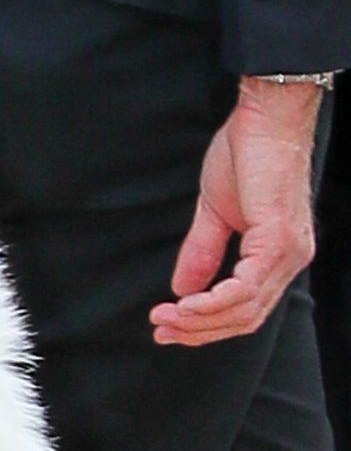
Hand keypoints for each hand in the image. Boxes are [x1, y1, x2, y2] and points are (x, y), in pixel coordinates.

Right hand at [153, 80, 322, 346]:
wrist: (266, 119)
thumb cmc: (246, 154)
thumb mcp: (216, 210)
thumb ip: (202, 250)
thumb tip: (181, 289)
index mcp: (279, 255)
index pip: (247, 308)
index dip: (207, 325)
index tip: (167, 326)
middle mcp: (291, 260)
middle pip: (247, 318)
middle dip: (200, 331)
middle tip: (160, 331)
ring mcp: (288, 253)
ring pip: (246, 309)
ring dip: (201, 320)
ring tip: (165, 319)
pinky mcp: (278, 240)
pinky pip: (246, 287)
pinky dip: (214, 301)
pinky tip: (186, 304)